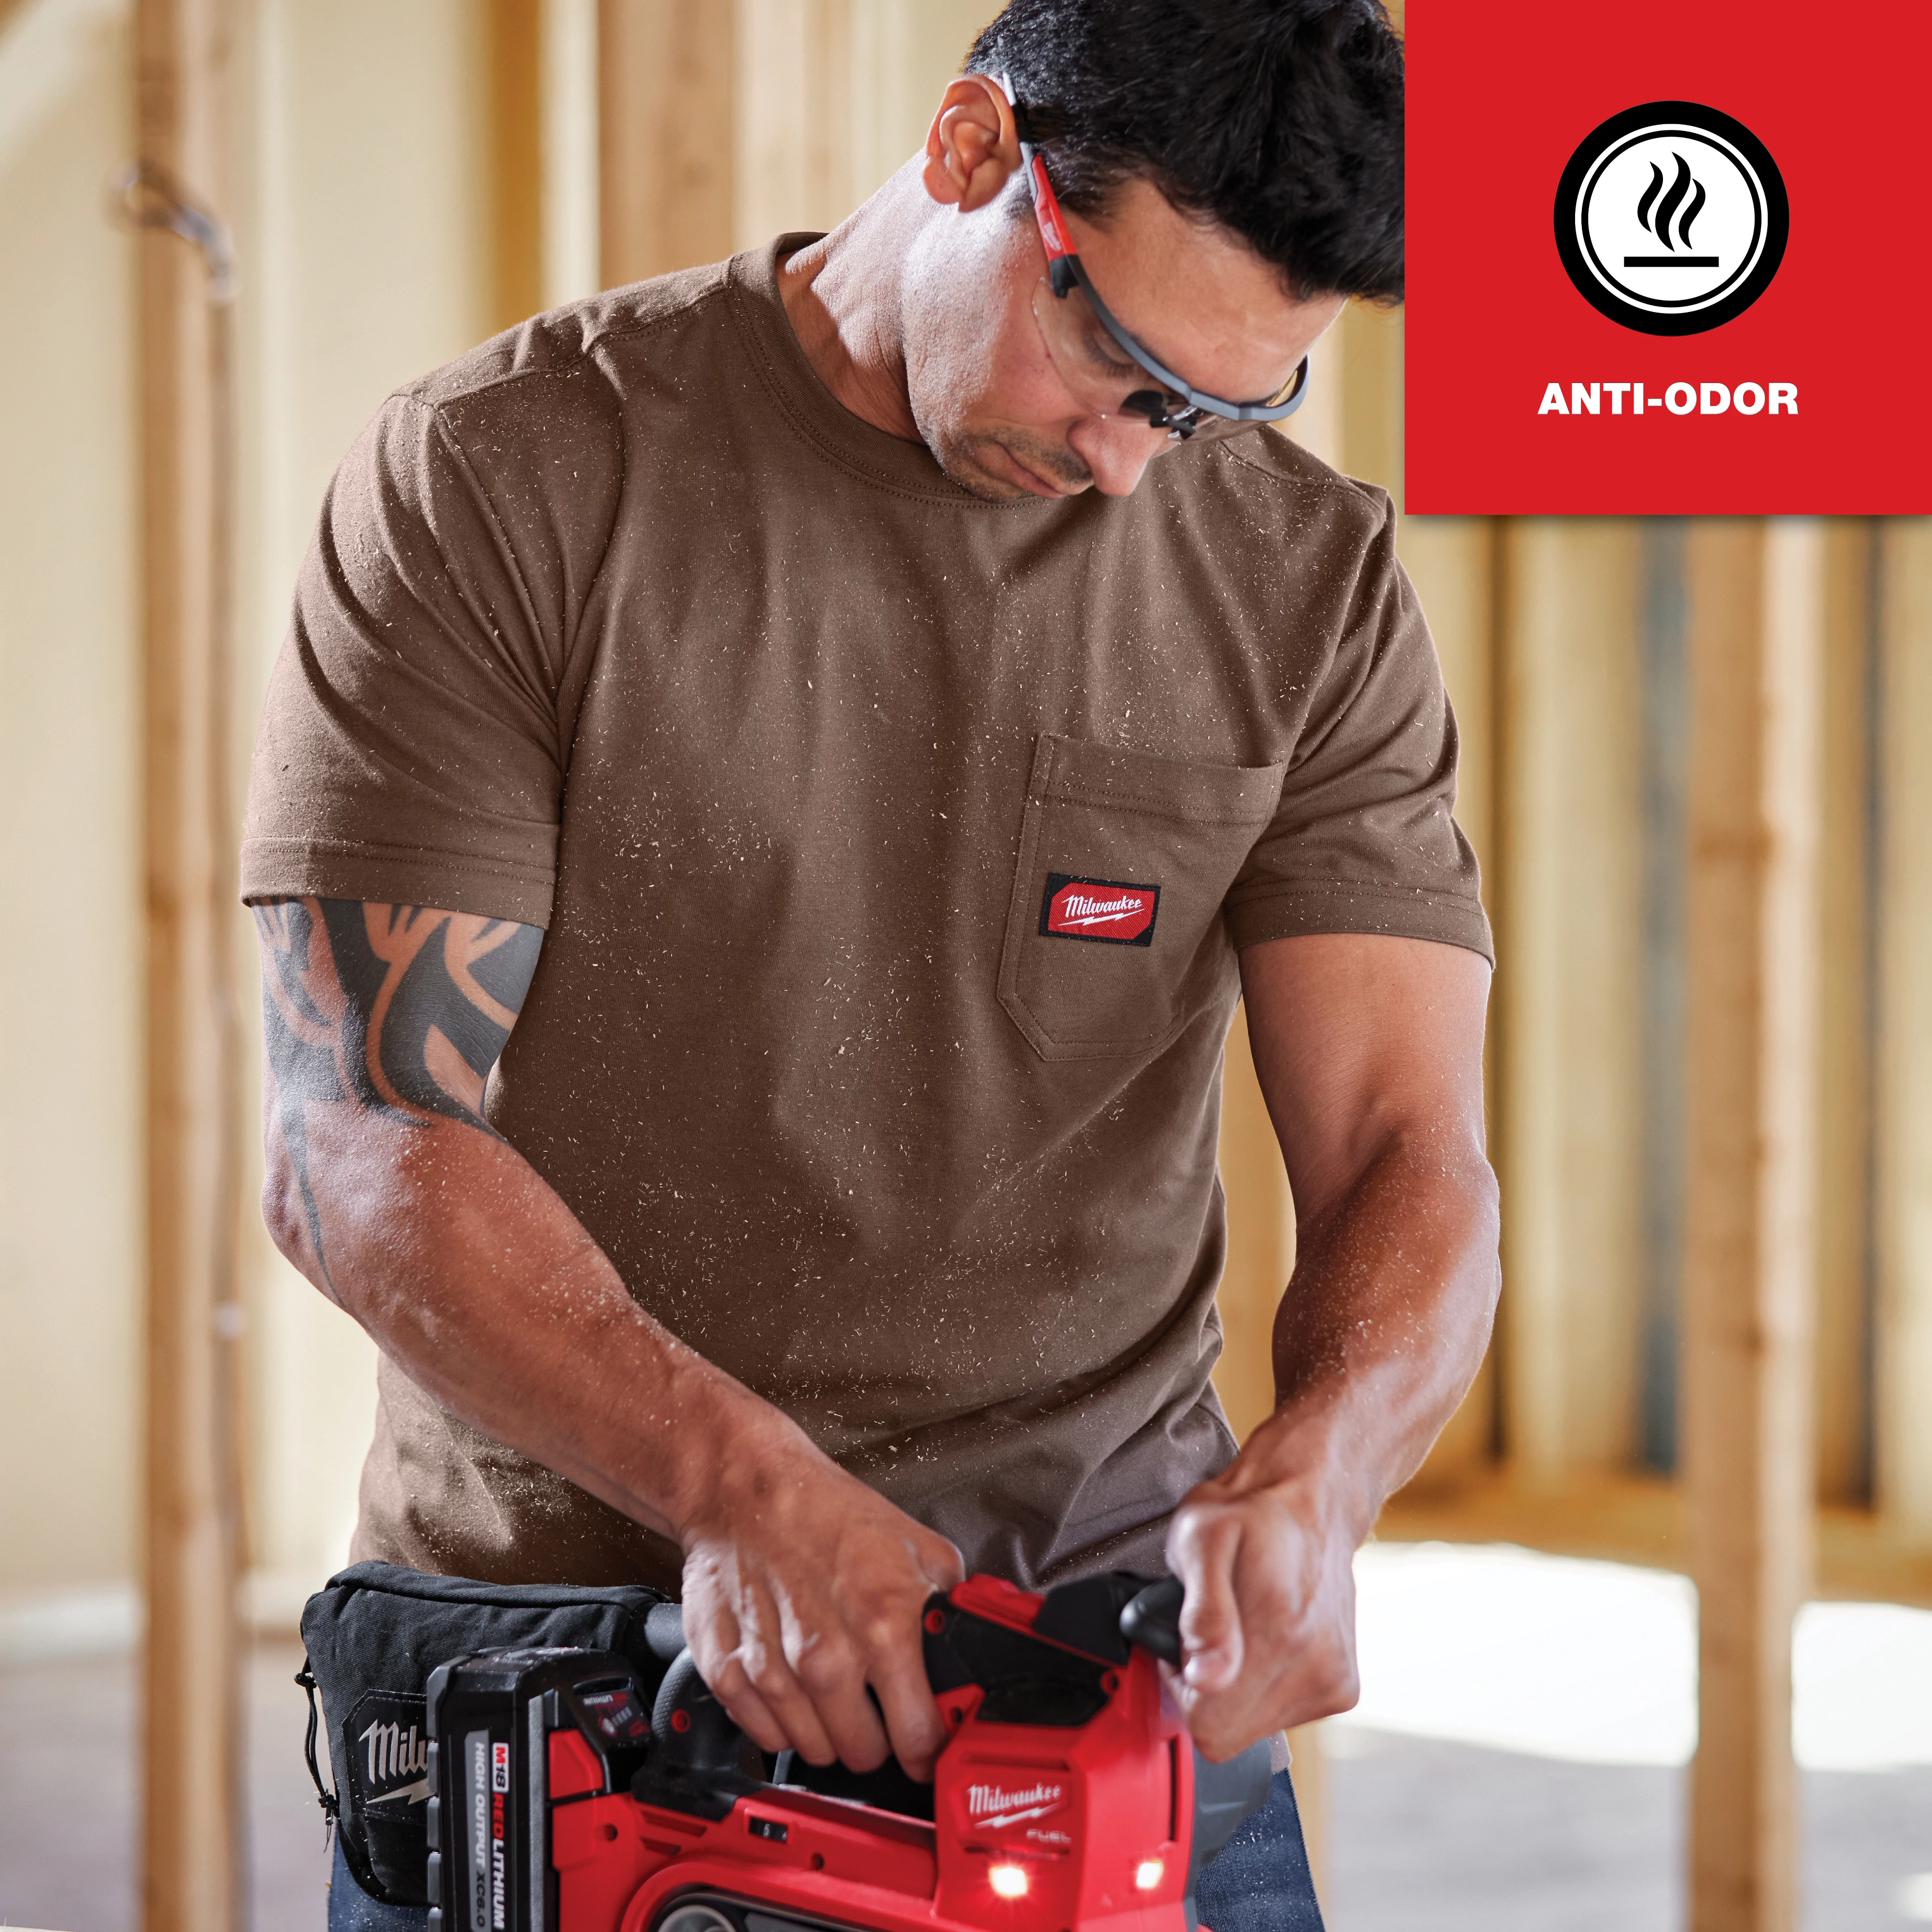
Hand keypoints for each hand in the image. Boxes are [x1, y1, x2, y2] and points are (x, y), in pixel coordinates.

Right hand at [673, 1398, 964, 1779]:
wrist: (748, 1486)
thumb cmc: (829, 1513)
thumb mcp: (918, 1547)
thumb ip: (953, 1607)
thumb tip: (980, 1649)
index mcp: (883, 1625)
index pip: (919, 1738)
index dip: (929, 1748)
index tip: (928, 1745)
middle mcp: (826, 1656)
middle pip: (864, 1755)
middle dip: (876, 1735)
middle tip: (874, 1702)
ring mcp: (772, 1670)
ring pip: (814, 1750)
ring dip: (826, 1727)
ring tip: (830, 1680)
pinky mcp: (727, 1672)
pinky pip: (765, 1736)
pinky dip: (779, 1719)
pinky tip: (790, 1679)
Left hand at [1162, 1452, 1360, 1761]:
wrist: (1312, 1500)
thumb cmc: (1248, 1514)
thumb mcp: (1200, 1538)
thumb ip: (1201, 1612)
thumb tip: (1205, 1678)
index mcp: (1277, 1631)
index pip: (1206, 1724)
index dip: (1182, 1685)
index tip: (1186, 1641)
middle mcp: (1314, 1666)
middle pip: (1229, 1732)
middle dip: (1208, 1689)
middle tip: (1211, 1630)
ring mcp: (1333, 1681)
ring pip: (1255, 1727)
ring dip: (1237, 1686)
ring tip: (1241, 1627)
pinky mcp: (1343, 1688)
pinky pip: (1284, 1715)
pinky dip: (1265, 1684)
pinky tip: (1268, 1637)